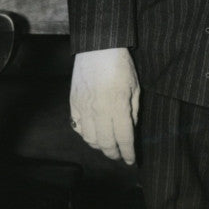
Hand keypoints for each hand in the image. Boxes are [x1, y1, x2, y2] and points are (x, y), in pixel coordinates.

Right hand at [69, 47, 139, 163]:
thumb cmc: (120, 65)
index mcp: (118, 105)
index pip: (124, 137)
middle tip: (120, 157)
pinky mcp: (73, 104)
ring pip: (90, 139)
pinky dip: (86, 135)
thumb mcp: (135, 86)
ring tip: (108, 145)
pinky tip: (93, 133)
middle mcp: (100, 110)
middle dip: (114, 154)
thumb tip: (130, 129)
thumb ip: (133, 110)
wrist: (97, 48)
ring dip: (100, 146)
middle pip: (106, 143)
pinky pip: (78, 128)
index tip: (131, 160)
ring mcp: (84, 108)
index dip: (128, 152)